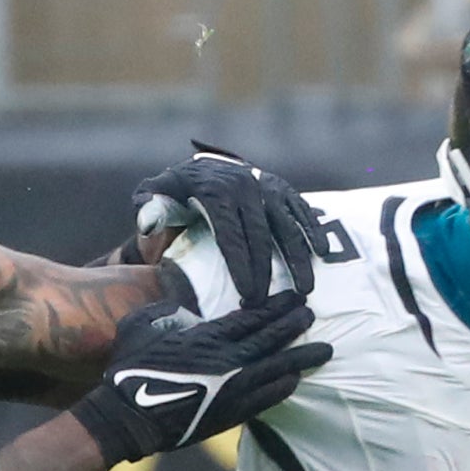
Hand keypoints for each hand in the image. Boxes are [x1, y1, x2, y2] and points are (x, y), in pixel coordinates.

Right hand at [70, 293, 327, 466]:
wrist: (126, 419)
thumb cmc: (128, 370)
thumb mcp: (140, 325)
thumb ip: (166, 310)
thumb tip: (185, 308)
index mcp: (206, 336)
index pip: (252, 317)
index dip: (276, 306)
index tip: (294, 296)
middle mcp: (226, 361)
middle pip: (271, 338)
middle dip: (295, 325)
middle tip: (313, 314)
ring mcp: (231, 389)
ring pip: (277, 368)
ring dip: (301, 357)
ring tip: (324, 349)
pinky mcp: (229, 414)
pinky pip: (266, 398)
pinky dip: (284, 387)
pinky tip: (296, 379)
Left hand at [132, 149, 326, 305]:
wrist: (201, 166)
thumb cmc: (174, 191)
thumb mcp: (153, 194)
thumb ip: (148, 206)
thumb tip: (148, 220)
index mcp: (214, 191)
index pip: (230, 234)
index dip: (240, 267)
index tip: (247, 296)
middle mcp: (243, 185)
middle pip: (259, 235)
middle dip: (267, 272)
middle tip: (269, 304)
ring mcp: (265, 185)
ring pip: (285, 224)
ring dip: (298, 257)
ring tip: (304, 289)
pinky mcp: (281, 188)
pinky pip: (299, 209)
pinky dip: (311, 230)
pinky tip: (322, 253)